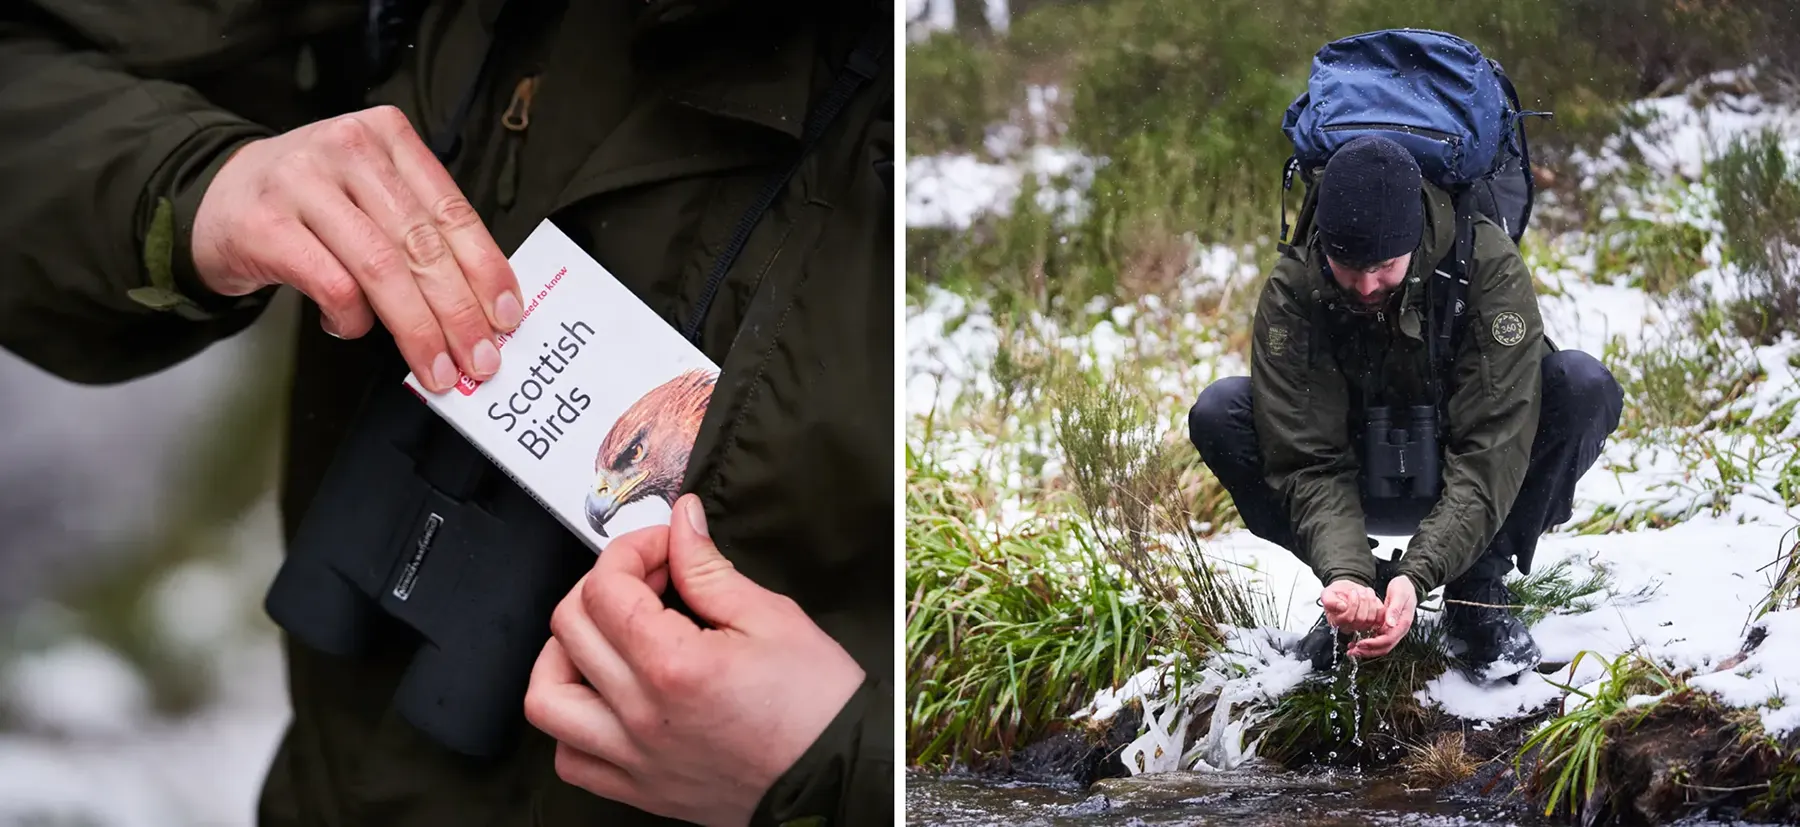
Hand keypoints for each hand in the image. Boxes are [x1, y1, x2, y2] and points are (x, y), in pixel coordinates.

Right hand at [191, 105, 521, 392]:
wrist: (216, 196)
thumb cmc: (310, 203)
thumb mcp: (372, 193)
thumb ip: (421, 232)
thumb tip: (480, 305)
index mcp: (388, 136)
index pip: (452, 211)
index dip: (486, 270)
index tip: (507, 317)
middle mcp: (348, 149)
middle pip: (422, 243)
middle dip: (458, 311)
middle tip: (480, 358)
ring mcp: (302, 182)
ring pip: (381, 266)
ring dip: (416, 327)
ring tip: (435, 366)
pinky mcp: (265, 223)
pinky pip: (330, 283)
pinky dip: (352, 317)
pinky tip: (352, 327)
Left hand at [524, 494, 865, 825]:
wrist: (837, 777)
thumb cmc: (818, 706)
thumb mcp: (773, 618)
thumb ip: (710, 569)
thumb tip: (680, 523)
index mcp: (674, 666)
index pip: (606, 587)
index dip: (632, 550)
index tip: (664, 548)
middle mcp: (641, 714)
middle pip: (569, 627)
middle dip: (603, 584)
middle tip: (647, 581)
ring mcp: (634, 756)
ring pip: (547, 699)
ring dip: (564, 654)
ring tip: (606, 637)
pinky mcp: (639, 788)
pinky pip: (570, 759)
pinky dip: (572, 722)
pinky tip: (606, 697)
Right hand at [1320, 579, 1383, 632]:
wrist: (1346, 591)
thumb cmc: (1336, 593)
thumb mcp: (1327, 593)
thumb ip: (1329, 600)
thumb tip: (1342, 607)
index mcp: (1336, 621)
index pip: (1348, 618)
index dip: (1353, 604)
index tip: (1352, 592)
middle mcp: (1349, 627)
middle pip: (1361, 619)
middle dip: (1363, 601)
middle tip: (1359, 590)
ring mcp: (1362, 626)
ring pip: (1371, 618)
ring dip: (1371, 601)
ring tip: (1366, 591)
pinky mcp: (1373, 622)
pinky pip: (1380, 617)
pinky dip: (1378, 605)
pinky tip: (1371, 596)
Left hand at [1348, 576, 1417, 658]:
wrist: (1407, 584)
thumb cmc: (1404, 588)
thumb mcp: (1399, 595)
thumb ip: (1394, 609)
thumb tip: (1390, 624)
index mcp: (1403, 623)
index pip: (1388, 640)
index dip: (1374, 644)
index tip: (1361, 643)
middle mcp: (1398, 630)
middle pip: (1384, 647)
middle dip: (1368, 651)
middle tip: (1353, 651)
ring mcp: (1393, 629)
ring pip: (1381, 646)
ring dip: (1367, 650)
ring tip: (1352, 650)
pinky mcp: (1388, 628)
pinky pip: (1378, 639)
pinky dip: (1368, 643)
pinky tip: (1357, 642)